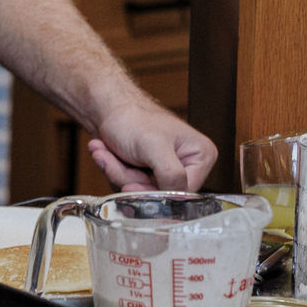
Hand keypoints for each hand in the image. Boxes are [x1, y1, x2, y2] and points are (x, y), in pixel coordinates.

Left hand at [87, 101, 216, 191]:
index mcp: (201, 156)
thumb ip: (171, 174)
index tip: (130, 182)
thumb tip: (177, 198)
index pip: (184, 192)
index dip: (155, 191)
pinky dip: (113, 172)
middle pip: (159, 194)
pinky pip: (129, 187)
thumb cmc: (132, 118)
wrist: (105, 108)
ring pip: (141, 192)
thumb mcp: (154, 146)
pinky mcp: (146, 174)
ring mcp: (165, 171)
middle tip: (114, 158)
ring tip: (106, 151)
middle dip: (130, 178)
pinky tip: (105, 153)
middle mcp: (187, 165)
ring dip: (118, 173)